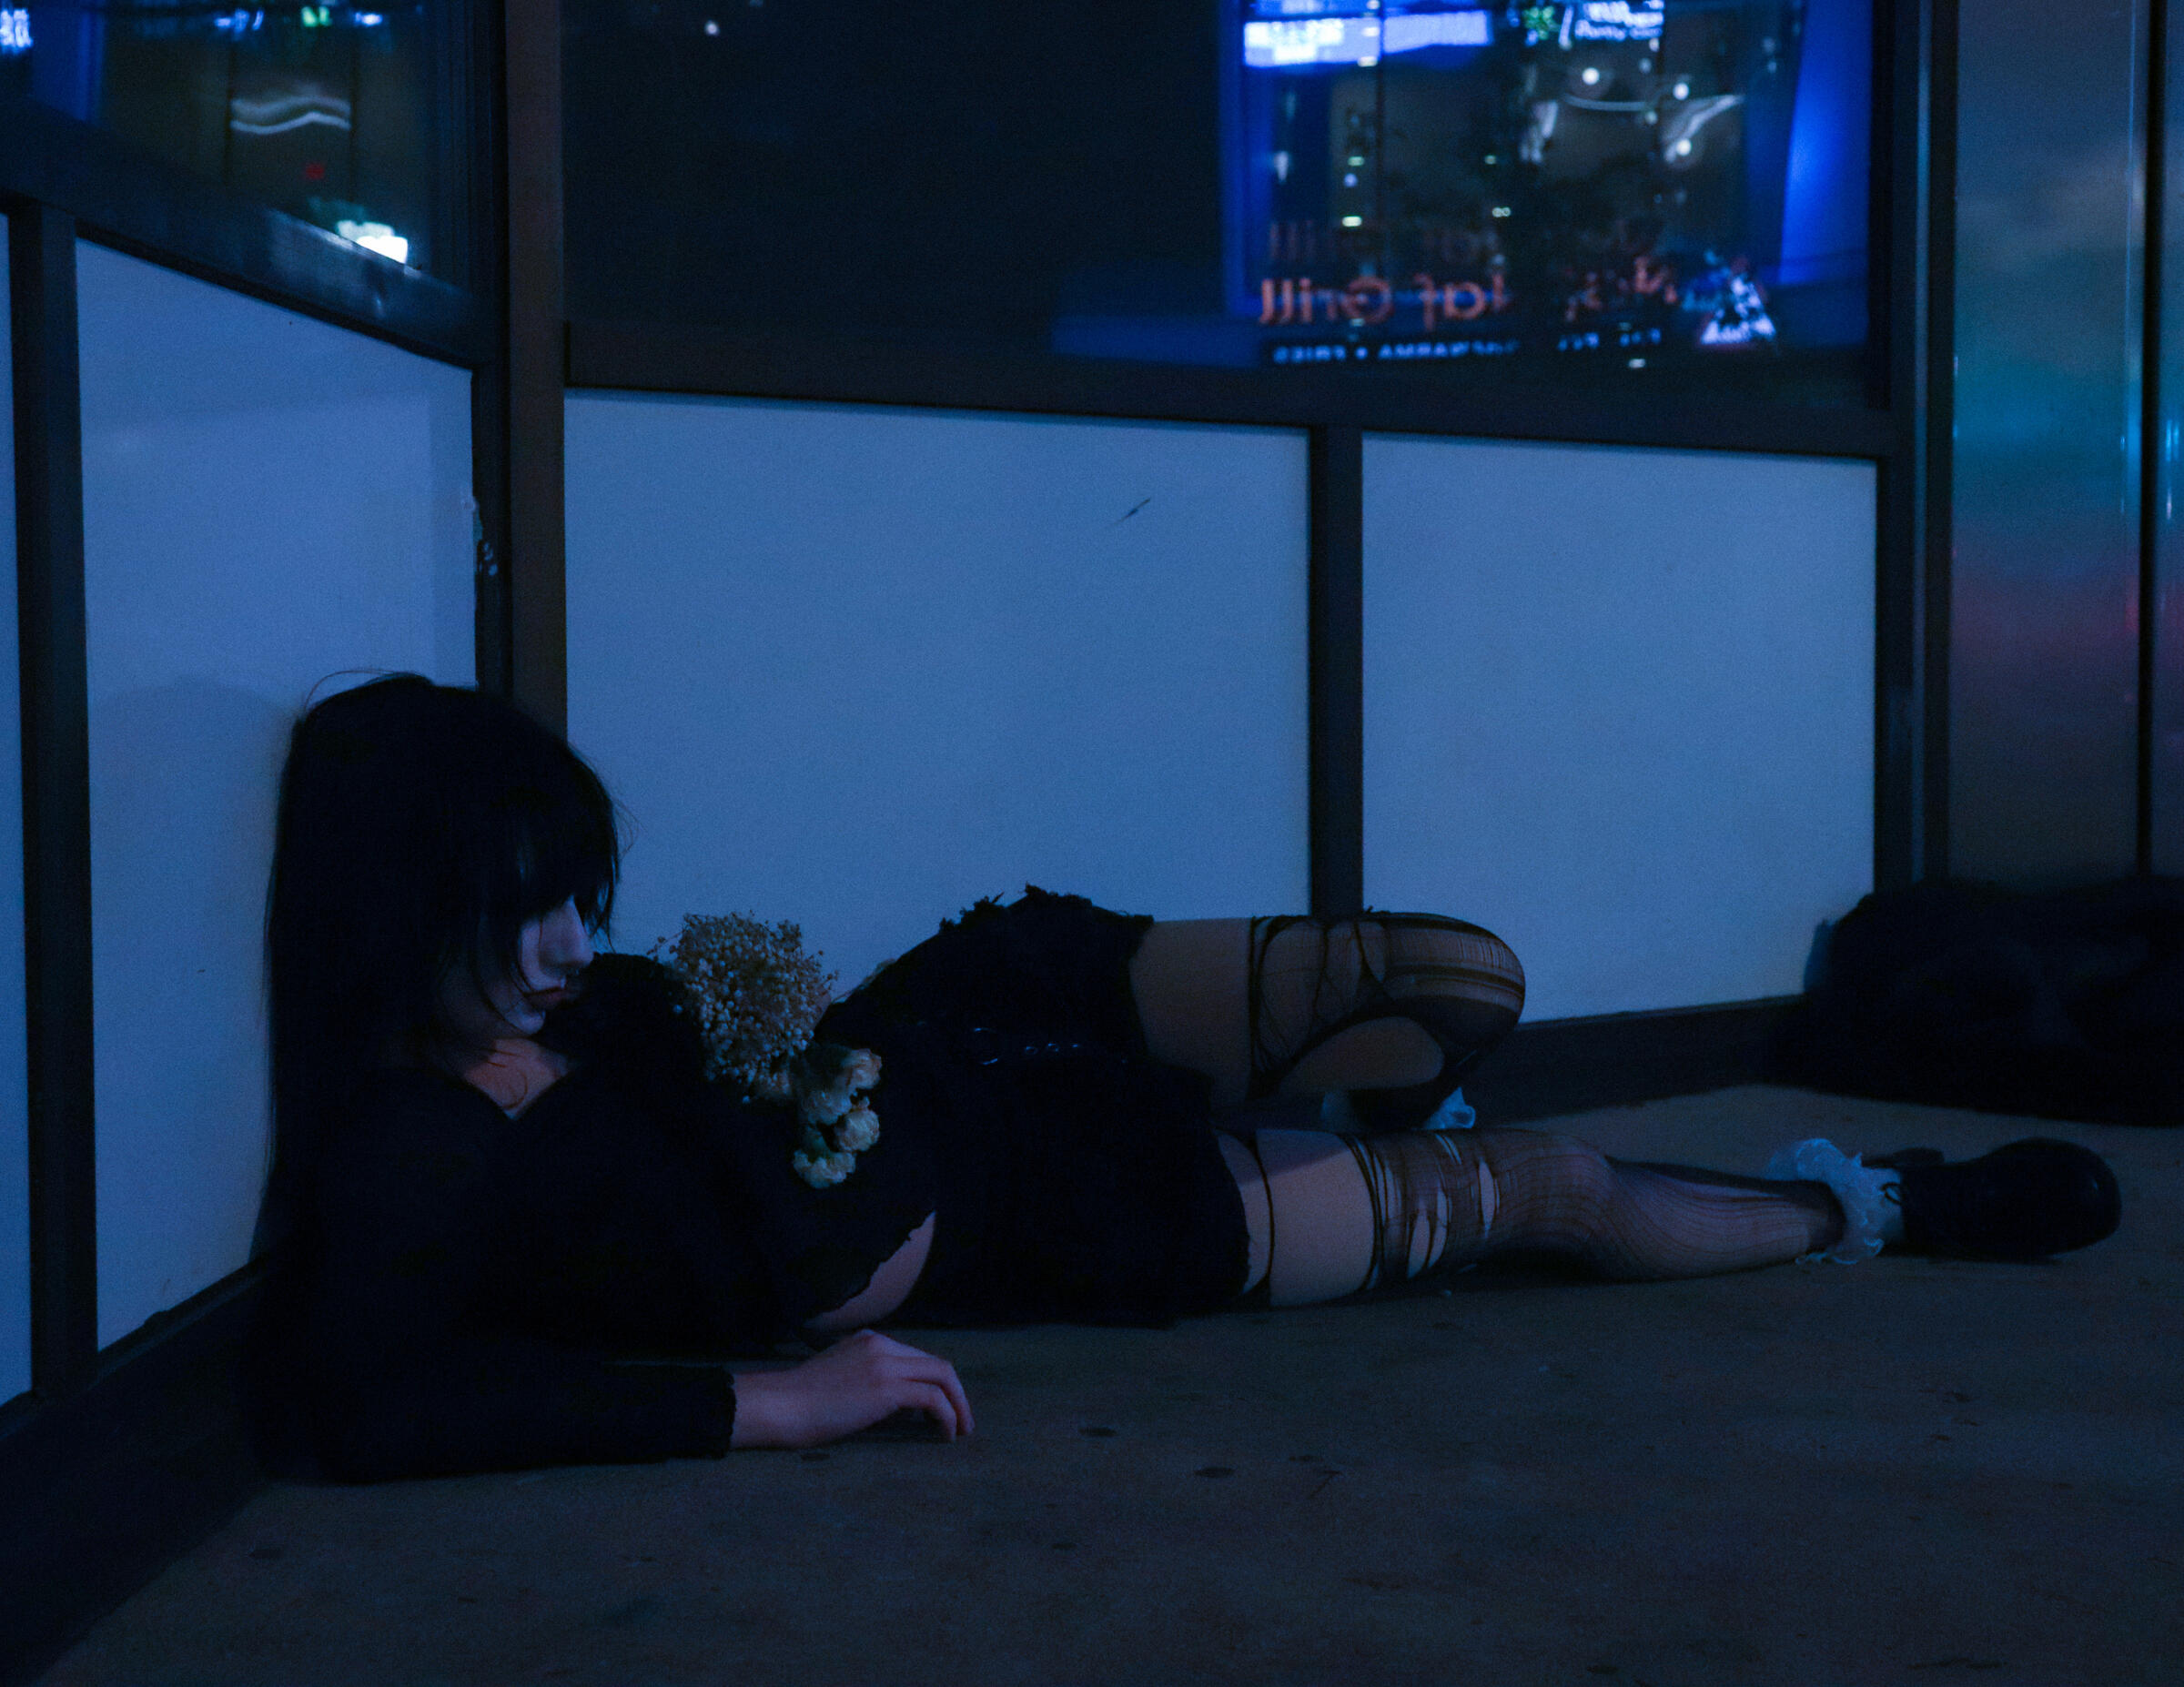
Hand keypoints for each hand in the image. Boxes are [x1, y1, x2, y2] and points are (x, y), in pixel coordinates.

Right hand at [728, 1329, 974, 1449]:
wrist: (780, 1406)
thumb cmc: (799, 1403)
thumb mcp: (840, 1381)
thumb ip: (870, 1385)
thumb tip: (904, 1410)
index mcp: (869, 1340)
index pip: (917, 1358)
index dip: (936, 1385)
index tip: (944, 1408)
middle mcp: (881, 1345)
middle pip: (937, 1364)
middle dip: (956, 1394)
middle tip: (963, 1421)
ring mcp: (885, 1364)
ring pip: (942, 1376)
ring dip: (958, 1406)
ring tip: (960, 1431)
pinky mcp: (886, 1388)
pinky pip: (932, 1399)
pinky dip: (946, 1416)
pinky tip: (945, 1435)